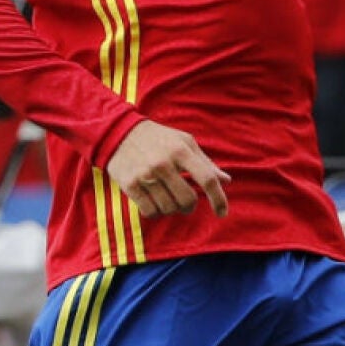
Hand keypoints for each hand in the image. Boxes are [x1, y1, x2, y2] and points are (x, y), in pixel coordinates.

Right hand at [105, 120, 229, 217]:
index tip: (222, 213)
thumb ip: (205, 162)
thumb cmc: (158, 138)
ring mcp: (145, 175)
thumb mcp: (183, 142)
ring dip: (172, 209)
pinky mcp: (129, 185)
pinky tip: (154, 202)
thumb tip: (226, 181)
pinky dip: (156, 212)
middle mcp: (163, 163)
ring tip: (167, 199)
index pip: (207, 179)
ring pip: (169, 208)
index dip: (219, 199)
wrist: (118, 132)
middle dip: (190, 206)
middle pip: (188, 199)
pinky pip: (150, 211)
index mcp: (180, 150)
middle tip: (186, 203)